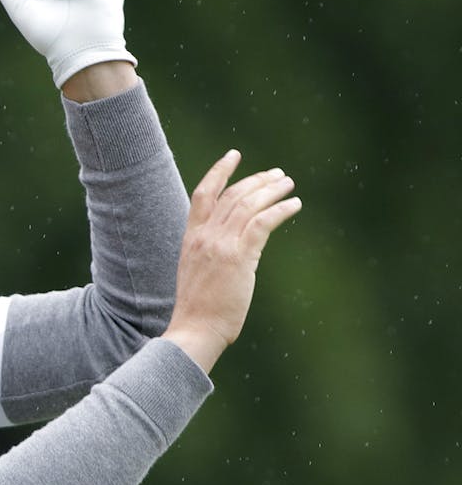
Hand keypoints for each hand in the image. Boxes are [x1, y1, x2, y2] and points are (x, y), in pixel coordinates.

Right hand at [163, 150, 301, 372]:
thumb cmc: (197, 310)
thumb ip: (210, 255)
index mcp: (191, 238)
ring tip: (288, 185)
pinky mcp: (240, 256)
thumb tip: (230, 250)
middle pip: (232, 195)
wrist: (195, 329)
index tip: (233, 155)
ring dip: (272, 190)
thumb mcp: (197, 273)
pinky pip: (263, 222)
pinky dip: (280, 209)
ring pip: (248, 204)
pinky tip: (294, 205)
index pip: (203, 194)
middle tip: (277, 175)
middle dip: (257, 180)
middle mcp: (205, 236)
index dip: (219, 171)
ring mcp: (221, 245)